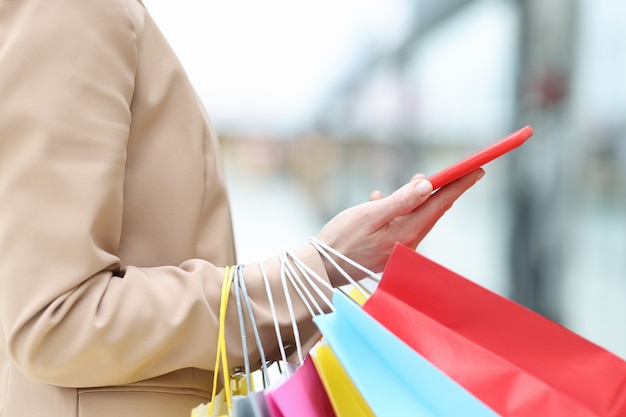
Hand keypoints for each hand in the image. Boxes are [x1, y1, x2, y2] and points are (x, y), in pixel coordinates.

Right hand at [316, 168, 484, 285]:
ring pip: (416, 216)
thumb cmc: (342, 240)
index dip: (459, 185)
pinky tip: (381, 199)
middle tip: (453, 171)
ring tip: (416, 181)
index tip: (477, 170)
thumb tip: (428, 186)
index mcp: (407, 233)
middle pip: (432, 210)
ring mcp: (398, 247)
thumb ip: (400, 201)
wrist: (322, 266)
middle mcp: (408, 242)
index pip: (441, 204)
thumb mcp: (370, 215)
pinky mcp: (388, 248)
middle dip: (442, 189)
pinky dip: (396, 209)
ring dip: (417, 198)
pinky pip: (400, 223)